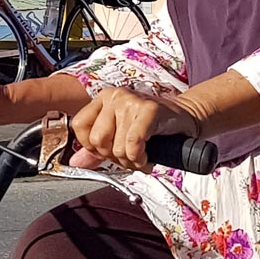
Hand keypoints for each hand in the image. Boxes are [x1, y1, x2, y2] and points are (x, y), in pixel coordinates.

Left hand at [69, 87, 198, 170]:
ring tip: (141, 156)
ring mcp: (131, 100)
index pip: (80, 126)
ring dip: (131, 161)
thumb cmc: (152, 128)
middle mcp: (114, 96)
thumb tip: (75, 162)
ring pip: (117, 146)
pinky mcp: (149, 109)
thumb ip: (96, 149)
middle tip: (129, 156)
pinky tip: (146, 157)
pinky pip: (133, 143)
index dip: (92, 147)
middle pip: (97, 139)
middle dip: (113, 157)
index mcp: (103, 99)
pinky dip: (140, 158)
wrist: (184, 119)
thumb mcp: (119, 136)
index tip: (107, 152)